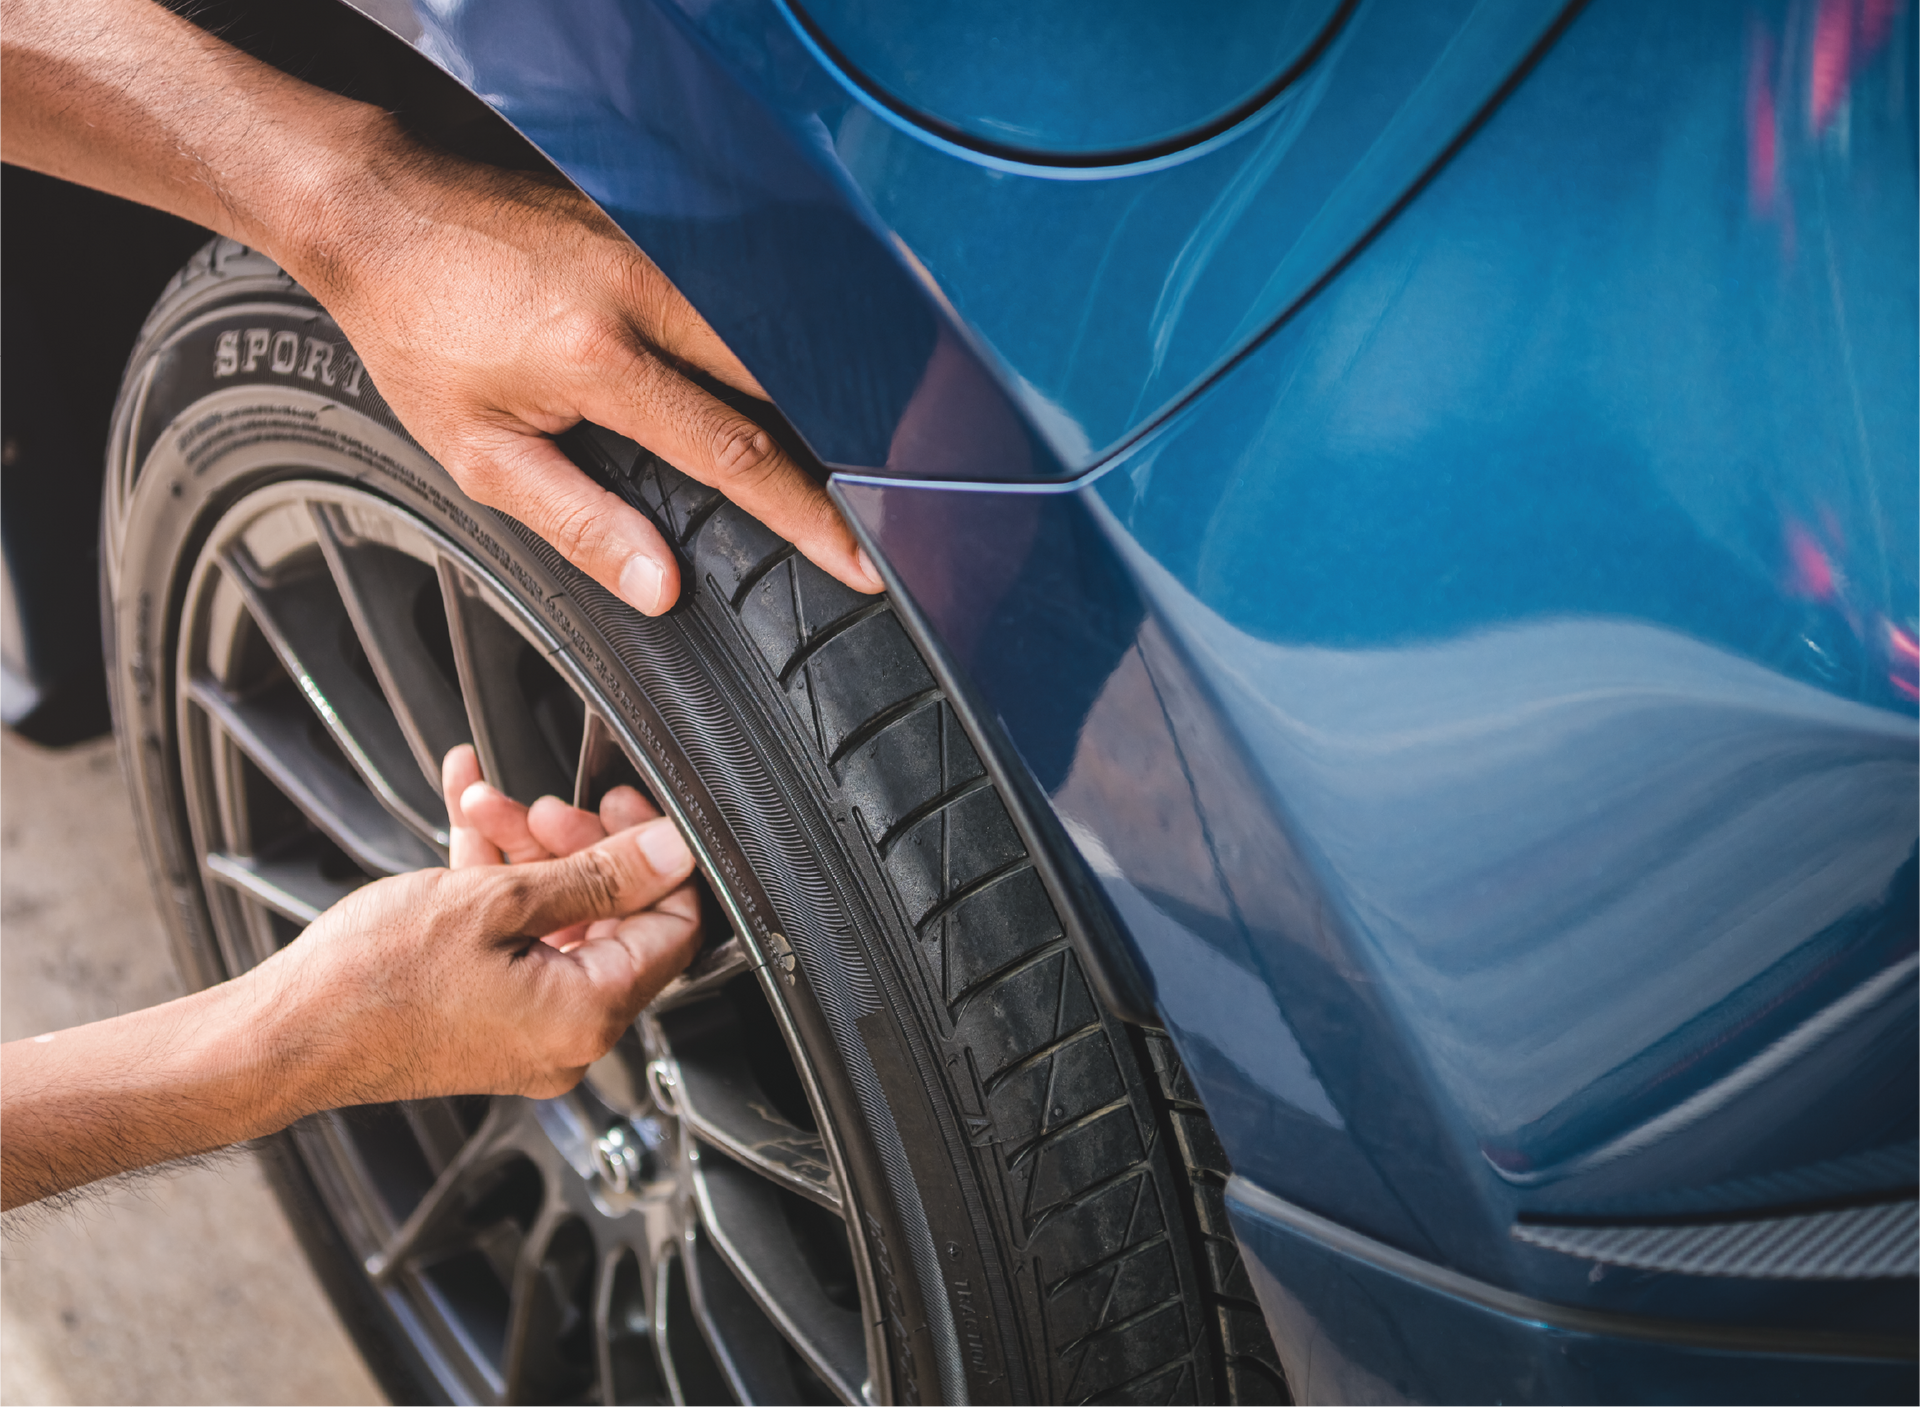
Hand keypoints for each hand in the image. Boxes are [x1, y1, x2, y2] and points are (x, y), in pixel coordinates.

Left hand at [0, 0, 882, 617]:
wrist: (378, 204)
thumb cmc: (417, 328)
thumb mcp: (479, 453)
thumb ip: (578, 523)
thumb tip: (661, 586)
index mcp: (602, 360)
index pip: (738, 454)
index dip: (808, 516)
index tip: (857, 560)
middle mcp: (647, 295)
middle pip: (780, 391)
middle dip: (830, 463)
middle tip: (864, 526)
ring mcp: (659, 250)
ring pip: (769, 343)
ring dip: (807, 409)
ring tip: (833, 474)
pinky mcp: (657, 226)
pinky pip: (737, 302)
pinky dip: (768, 357)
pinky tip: (773, 397)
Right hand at [237, 748, 701, 1105]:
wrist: (281, 1036)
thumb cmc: (369, 982)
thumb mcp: (496, 901)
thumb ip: (599, 873)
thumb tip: (674, 851)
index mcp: (589, 1015)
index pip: (673, 926)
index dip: (655, 857)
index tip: (624, 808)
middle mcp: (571, 1036)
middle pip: (613, 917)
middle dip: (574, 844)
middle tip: (538, 807)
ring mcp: (530, 1029)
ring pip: (559, 919)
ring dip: (527, 854)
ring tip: (483, 805)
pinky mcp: (492, 1017)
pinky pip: (517, 939)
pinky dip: (497, 883)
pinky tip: (468, 818)